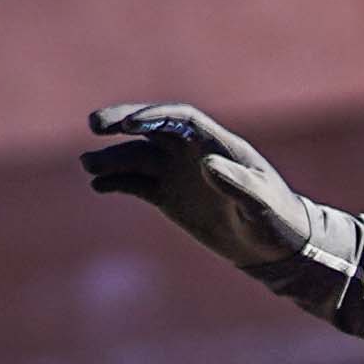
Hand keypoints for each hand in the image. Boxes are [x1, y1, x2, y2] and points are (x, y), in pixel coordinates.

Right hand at [81, 102, 315, 268]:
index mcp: (217, 143)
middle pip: (152, 128)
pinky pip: (136, 184)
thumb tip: (207, 164)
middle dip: (123, 122)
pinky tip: (98, 185)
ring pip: (137, 157)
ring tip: (87, 164)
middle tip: (95, 124)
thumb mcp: (261, 204)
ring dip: (112, 158)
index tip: (130, 125)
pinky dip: (116, 182)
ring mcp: (177, 172)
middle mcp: (192, 152)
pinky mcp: (166, 195)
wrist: (273, 246)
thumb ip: (237, 183)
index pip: (181, 120)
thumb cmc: (276, 219)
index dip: (154, 117)